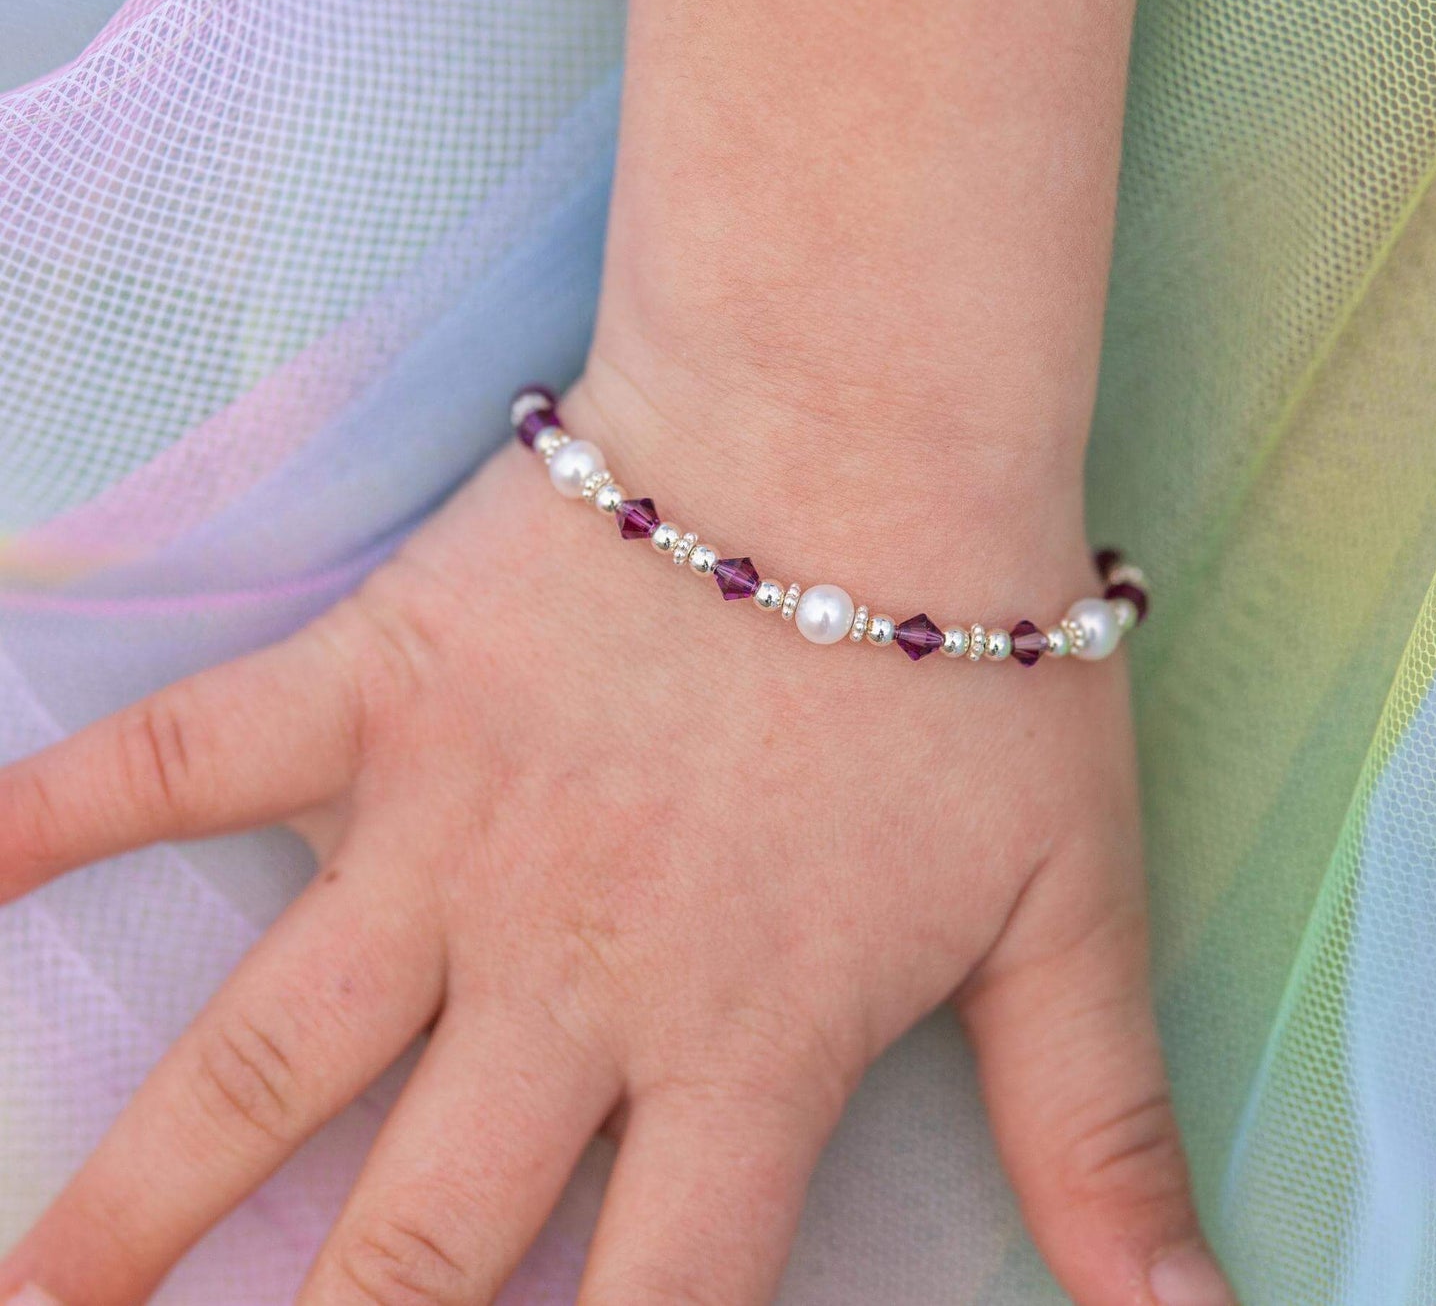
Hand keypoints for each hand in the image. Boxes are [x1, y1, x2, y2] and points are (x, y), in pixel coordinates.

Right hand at [0, 364, 1231, 1305]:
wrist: (858, 437)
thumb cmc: (970, 663)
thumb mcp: (1069, 915)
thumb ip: (1105, 1137)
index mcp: (740, 1046)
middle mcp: (568, 977)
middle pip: (415, 1246)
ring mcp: (447, 834)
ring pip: (266, 1063)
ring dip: (135, 1201)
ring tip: (33, 1295)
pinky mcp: (378, 688)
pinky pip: (188, 758)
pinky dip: (59, 810)